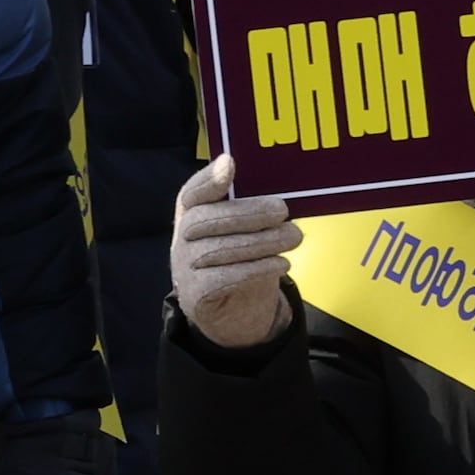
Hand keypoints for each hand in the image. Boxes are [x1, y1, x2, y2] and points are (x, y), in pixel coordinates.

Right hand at [171, 155, 303, 350]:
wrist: (238, 310)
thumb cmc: (246, 258)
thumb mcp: (250, 228)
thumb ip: (255, 208)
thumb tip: (277, 193)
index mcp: (192, 214)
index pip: (191, 193)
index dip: (208, 179)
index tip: (230, 165)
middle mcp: (182, 239)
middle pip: (204, 219)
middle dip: (247, 213)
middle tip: (283, 211)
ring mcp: (183, 267)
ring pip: (217, 249)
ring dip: (261, 242)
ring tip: (293, 237)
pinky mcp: (194, 295)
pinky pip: (222, 279)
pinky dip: (256, 269)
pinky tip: (282, 263)